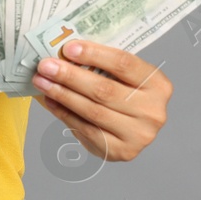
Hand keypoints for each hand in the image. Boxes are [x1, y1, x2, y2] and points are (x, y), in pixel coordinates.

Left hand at [32, 40, 172, 161]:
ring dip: (62, 95)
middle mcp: (152, 111)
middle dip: (70, 76)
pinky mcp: (120, 151)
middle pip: (104, 90)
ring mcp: (138, 134)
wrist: (136, 130)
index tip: (68, 48)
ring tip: (42, 82)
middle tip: (46, 66)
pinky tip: (51, 101)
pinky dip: (64, 113)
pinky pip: (86, 130)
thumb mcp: (125, 77)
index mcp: (158, 84)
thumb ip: (103, 65)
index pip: (124, 64)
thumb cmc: (126, 94)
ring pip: (92, 111)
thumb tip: (63, 53)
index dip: (94, 54)